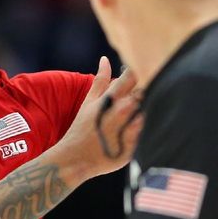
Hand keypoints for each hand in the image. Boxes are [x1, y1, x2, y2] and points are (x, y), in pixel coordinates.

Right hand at [57, 56, 143, 178]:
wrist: (75, 159)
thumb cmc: (82, 128)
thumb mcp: (88, 102)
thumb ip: (100, 81)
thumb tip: (105, 59)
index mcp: (107, 101)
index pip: (130, 79)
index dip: (134, 75)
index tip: (132, 78)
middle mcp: (117, 115)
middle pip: (140, 96)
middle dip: (138, 96)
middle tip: (129, 102)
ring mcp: (124, 133)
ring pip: (142, 115)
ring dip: (139, 113)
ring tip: (126, 120)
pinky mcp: (129, 149)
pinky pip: (141, 135)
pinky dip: (137, 131)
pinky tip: (127, 133)